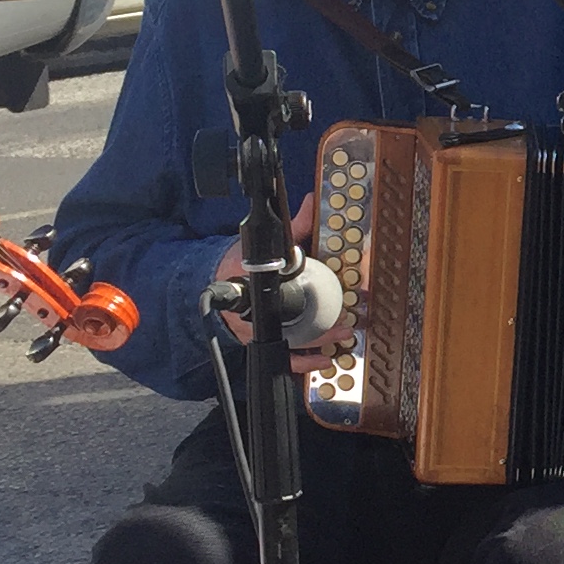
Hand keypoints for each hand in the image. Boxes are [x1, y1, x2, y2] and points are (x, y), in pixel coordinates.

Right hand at [214, 194, 348, 369]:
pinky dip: (304, 361)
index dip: (309, 293)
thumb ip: (294, 227)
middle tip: (346, 324)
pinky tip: (324, 359)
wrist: (216, 282)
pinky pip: (283, 357)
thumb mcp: (266, 244)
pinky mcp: (262, 341)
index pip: (282, 286)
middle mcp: (255, 313)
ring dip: (318, 344)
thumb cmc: (239, 263)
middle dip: (322, 328)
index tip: (333, 294)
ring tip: (342, 338)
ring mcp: (258, 330)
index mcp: (257, 285)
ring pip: (290, 345)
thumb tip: (311, 202)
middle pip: (291, 326)